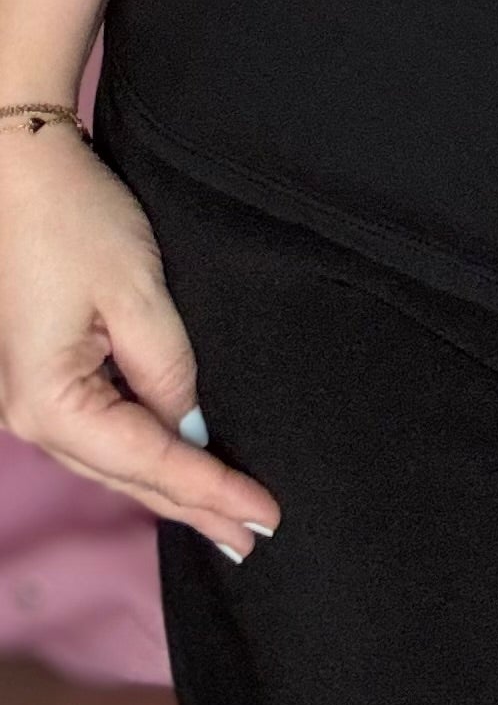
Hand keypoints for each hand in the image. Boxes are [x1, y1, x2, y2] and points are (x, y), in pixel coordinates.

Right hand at [0, 125, 278, 557]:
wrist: (16, 167)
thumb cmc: (73, 219)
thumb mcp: (137, 291)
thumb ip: (170, 369)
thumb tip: (189, 428)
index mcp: (51, 404)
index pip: (150, 461)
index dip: (211, 491)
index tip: (265, 517)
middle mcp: (29, 417)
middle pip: (125, 474)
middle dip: (191, 506)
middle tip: (251, 538)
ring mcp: (26, 400)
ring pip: (109, 459)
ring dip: (166, 485)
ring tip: (221, 516)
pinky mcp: (34, 376)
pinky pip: (95, 431)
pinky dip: (138, 451)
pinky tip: (170, 465)